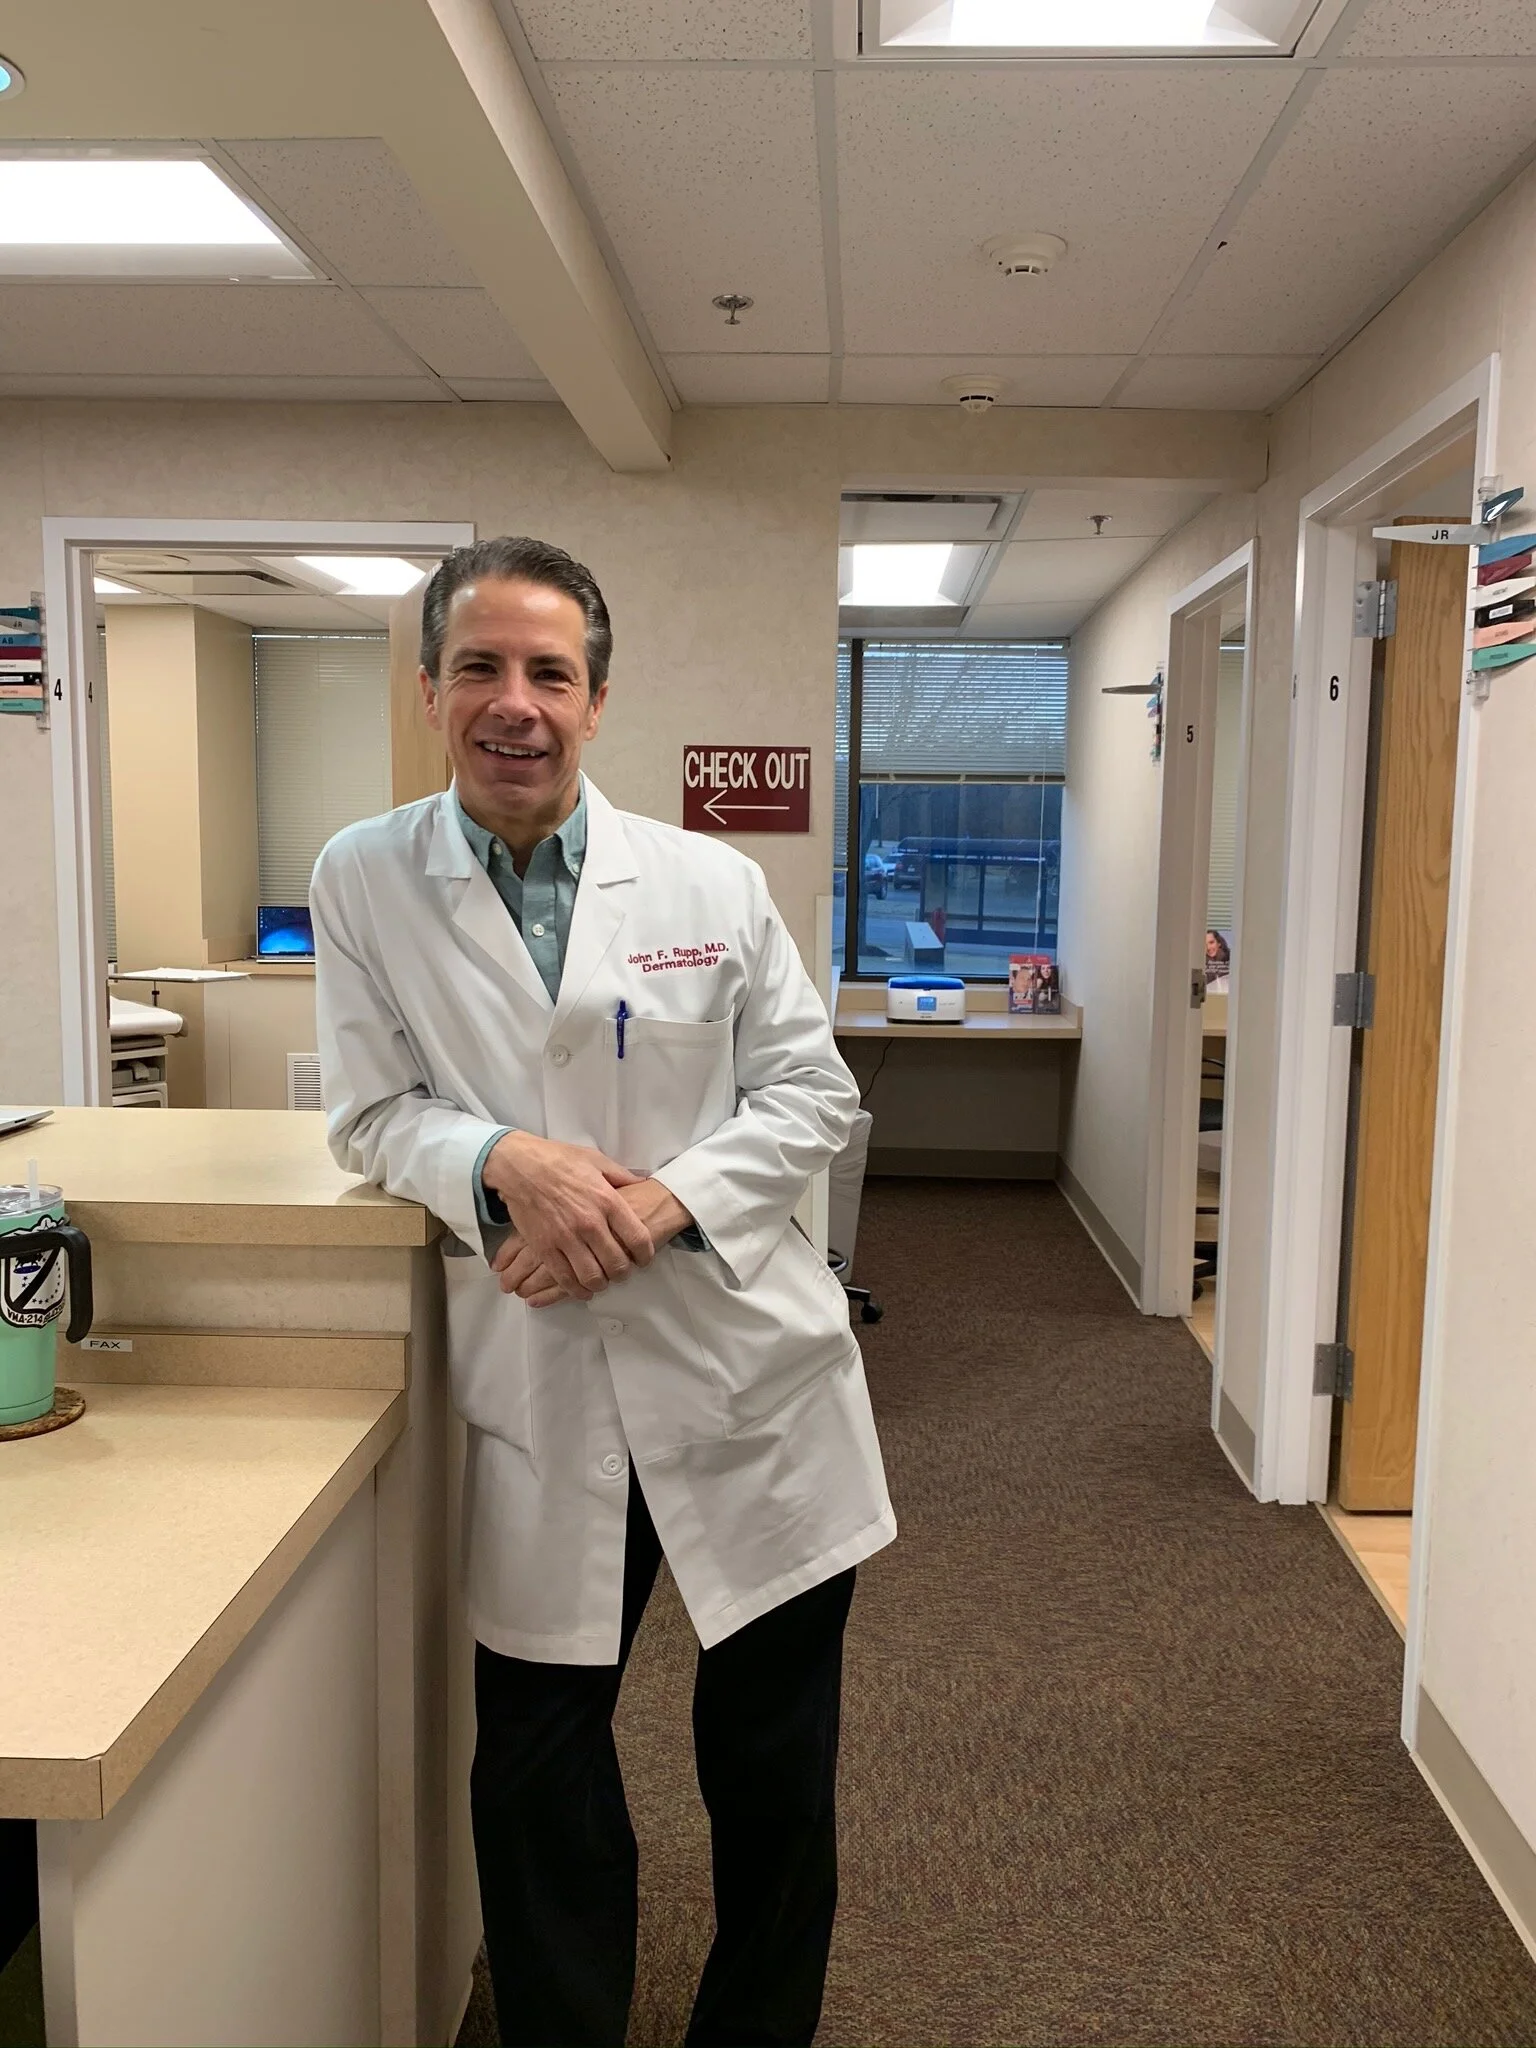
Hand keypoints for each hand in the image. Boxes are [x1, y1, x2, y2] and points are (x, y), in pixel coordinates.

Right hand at [496, 1178, 695, 1307]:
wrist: (520, 1166)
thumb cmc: (560, 1160)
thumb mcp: (598, 1161)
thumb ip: (623, 1176)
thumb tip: (644, 1183)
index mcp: (608, 1201)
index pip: (638, 1238)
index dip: (645, 1254)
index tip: (643, 1258)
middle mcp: (590, 1223)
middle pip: (617, 1264)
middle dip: (623, 1273)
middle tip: (622, 1271)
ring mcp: (566, 1238)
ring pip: (592, 1277)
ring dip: (601, 1284)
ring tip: (602, 1281)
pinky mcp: (544, 1248)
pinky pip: (564, 1278)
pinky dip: (576, 1290)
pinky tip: (581, 1289)